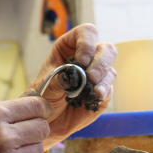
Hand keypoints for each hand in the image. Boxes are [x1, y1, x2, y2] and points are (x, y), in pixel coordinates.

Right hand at [0, 96, 52, 152]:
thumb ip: (0, 115)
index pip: (36, 106)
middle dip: (36, 129)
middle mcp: (4, 136)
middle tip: (26, 132)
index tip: (43, 111)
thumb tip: (27, 110)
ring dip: (28, 148)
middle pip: (42, 128)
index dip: (42, 109)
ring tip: (8, 151)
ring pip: (38, 149)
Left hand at [27, 23, 115, 142]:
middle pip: (106, 49)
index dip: (87, 43)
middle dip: (101, 62)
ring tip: (94, 90)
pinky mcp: (102, 92)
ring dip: (103, 78)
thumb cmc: (42, 96)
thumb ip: (58, 79)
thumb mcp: (45, 85)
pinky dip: (104, 91)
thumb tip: (74, 75)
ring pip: (110, 68)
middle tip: (91, 76)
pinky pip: (109, 88)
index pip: (86, 33)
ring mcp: (96, 75)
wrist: (46, 119)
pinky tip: (96, 96)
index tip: (82, 60)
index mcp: (70, 47)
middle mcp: (87, 58)